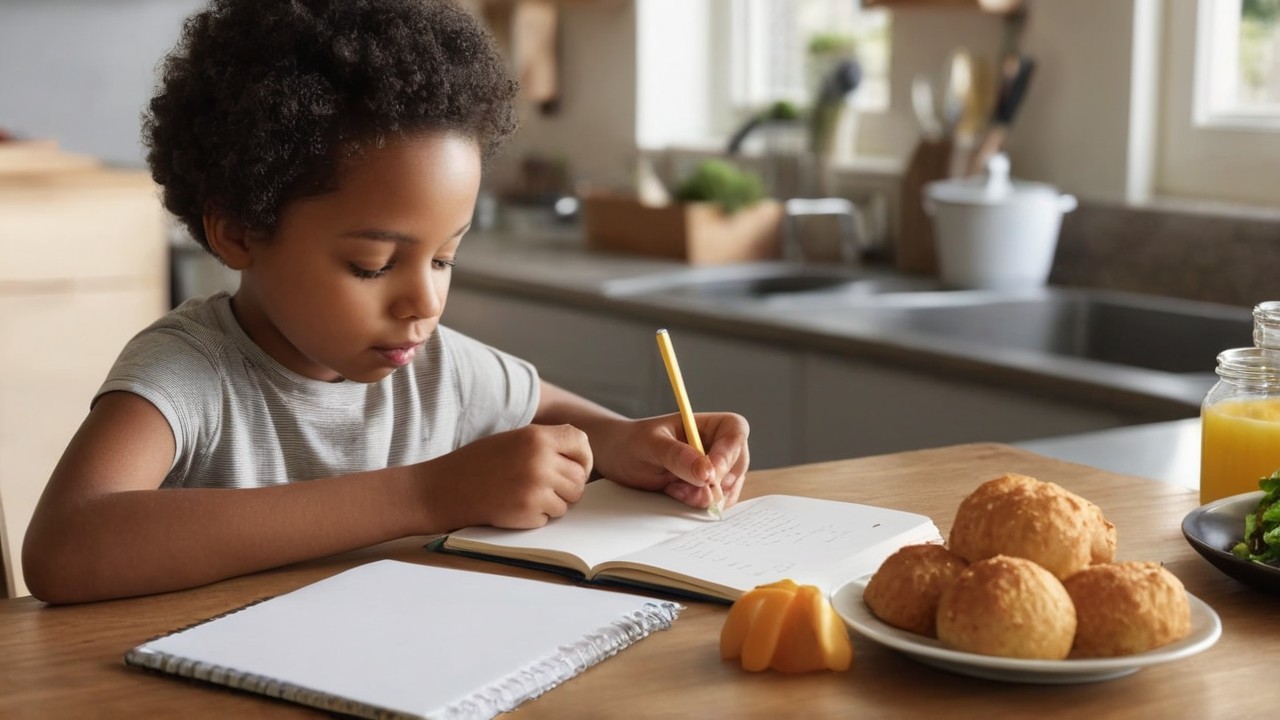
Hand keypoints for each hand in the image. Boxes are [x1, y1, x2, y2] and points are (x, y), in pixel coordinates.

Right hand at [421, 424, 592, 529]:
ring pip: (567, 502)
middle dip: (566, 487)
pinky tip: (512, 507)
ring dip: (551, 504)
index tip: (575, 468)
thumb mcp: (513, 440)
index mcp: (537, 437)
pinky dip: (535, 517)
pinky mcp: (528, 512)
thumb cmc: (477, 463)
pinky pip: (548, 518)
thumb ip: (545, 444)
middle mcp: (540, 460)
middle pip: (578, 479)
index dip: (583, 459)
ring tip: (524, 496)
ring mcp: (535, 488)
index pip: (581, 443)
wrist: (443, 488)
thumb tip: (580, 459)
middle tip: (544, 489)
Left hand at [592, 412, 749, 509]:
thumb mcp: (650, 446)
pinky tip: (676, 494)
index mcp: (706, 424)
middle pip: (738, 463)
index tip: (710, 475)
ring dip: (705, 495)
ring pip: (729, 487)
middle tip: (687, 490)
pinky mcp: (705, 488)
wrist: (617, 458)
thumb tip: (707, 473)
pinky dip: (699, 504)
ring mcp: (713, 468)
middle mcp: (715, 445)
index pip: (735, 431)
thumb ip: (678, 457)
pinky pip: (716, 500)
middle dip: (716, 482)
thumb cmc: (630, 443)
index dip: (729, 453)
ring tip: (673, 488)